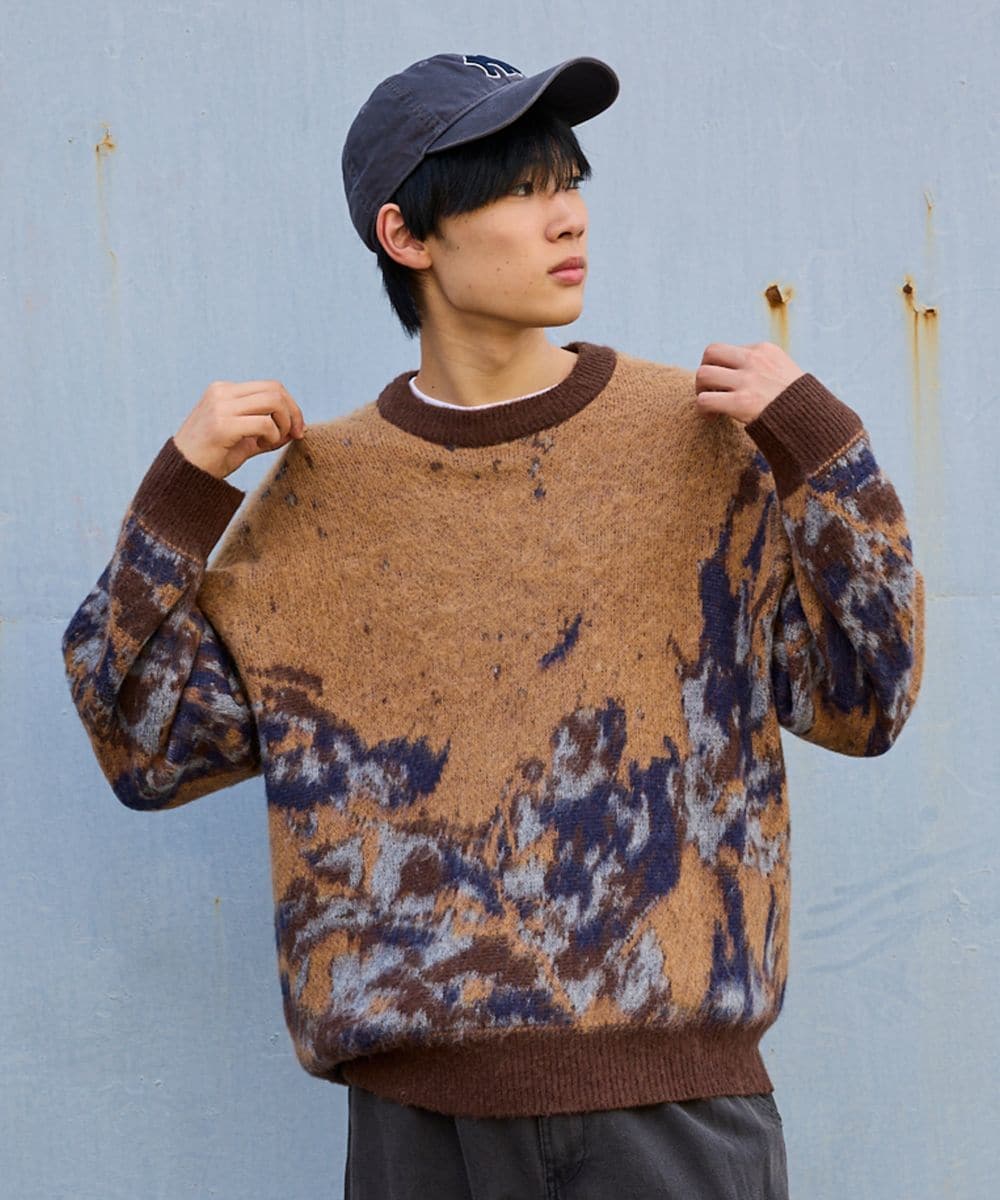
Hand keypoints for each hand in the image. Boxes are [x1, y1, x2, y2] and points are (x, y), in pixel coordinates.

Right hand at [174, 380, 305, 478]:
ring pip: (273, 401)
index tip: (297, 430)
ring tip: (271, 442)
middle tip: (295, 435)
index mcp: (224, 390)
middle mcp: (221, 392)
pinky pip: (264, 423)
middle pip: (275, 389)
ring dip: (283, 424)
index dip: (291, 406)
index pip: (271, 386)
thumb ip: (269, 430)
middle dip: (293, 413)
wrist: (184, 475)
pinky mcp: (222, 425)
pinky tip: (260, 447)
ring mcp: (220, 406)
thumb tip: (298, 428)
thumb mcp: (245, 439)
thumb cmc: (213, 458)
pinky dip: (272, 436)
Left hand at [694, 342, 804, 424]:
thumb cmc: (797, 401)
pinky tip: (712, 417)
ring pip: (703, 374)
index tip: (727, 384)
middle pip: (710, 352)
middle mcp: (754, 361)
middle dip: (705, 370)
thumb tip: (736, 370)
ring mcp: (747, 381)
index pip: (728, 349)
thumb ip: (762, 366)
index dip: (721, 367)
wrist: (812, 419)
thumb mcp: (783, 370)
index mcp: (764, 350)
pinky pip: (705, 399)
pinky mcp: (741, 402)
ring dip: (700, 390)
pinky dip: (703, 409)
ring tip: (710, 404)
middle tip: (709, 389)